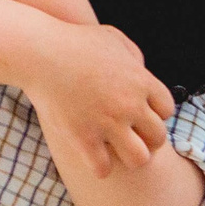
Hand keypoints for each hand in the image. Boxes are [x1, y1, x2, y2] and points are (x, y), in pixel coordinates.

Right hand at [24, 20, 174, 178]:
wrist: (38, 52)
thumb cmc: (73, 41)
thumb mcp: (111, 37)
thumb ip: (133, 54)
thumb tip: (142, 72)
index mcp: (140, 81)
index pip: (166, 110)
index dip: (153, 113)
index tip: (136, 112)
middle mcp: (129, 105)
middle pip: (157, 137)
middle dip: (145, 137)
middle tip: (126, 133)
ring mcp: (107, 123)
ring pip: (139, 159)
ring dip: (129, 156)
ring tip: (114, 148)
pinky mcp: (84, 138)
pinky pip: (104, 169)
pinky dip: (99, 166)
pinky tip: (90, 154)